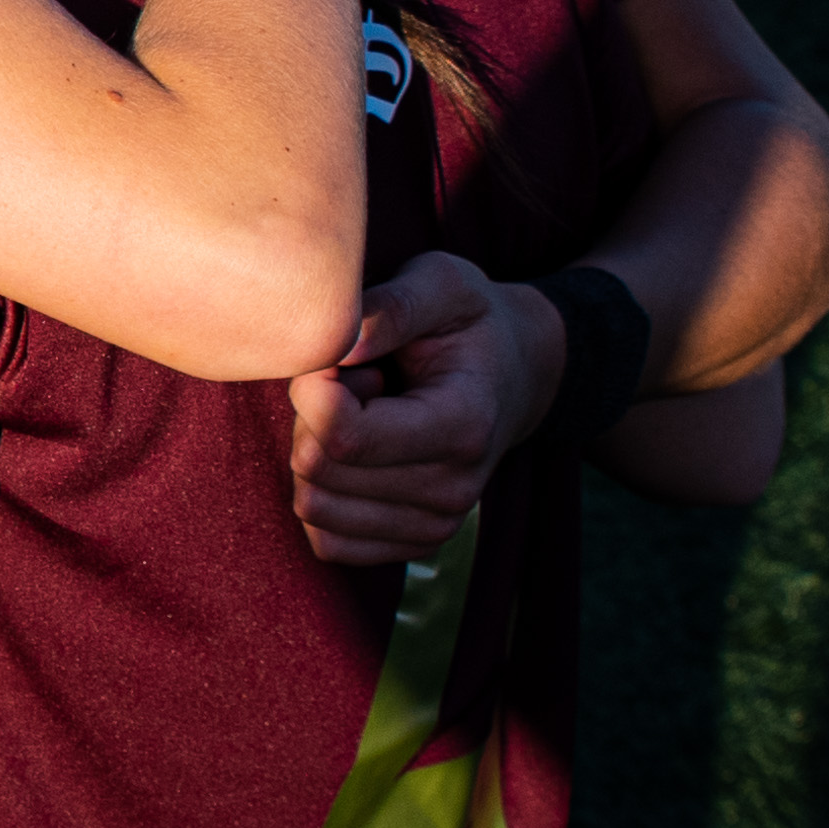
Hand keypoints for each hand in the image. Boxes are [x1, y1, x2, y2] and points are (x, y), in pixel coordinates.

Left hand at [285, 251, 555, 565]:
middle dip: (312, 417)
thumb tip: (336, 347)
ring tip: (361, 414)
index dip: (312, 389)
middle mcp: (453, 488)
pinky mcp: (411, 542)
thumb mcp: (444, 284)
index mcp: (462, 426)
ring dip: (315, 454)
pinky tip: (355, 454)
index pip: (343, 435)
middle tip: (355, 382)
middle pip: (319, 470)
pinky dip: (322, 492)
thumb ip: (392, 306)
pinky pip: (326, 541)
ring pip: (314, 506)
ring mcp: (435, 523)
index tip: (335, 355)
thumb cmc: (471, 323)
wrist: (516, 375)